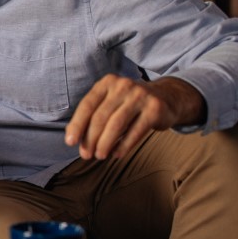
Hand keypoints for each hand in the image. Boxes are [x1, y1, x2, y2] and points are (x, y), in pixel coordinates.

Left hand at [65, 74, 204, 160]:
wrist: (167, 97)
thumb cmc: (129, 104)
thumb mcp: (110, 102)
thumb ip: (93, 116)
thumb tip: (74, 139)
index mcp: (107, 82)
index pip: (87, 105)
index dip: (77, 125)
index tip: (70, 142)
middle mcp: (123, 86)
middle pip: (100, 117)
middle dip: (90, 139)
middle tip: (86, 155)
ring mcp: (140, 96)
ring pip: (116, 124)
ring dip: (105, 143)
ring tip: (99, 156)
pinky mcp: (155, 108)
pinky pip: (135, 131)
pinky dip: (124, 145)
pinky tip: (116, 154)